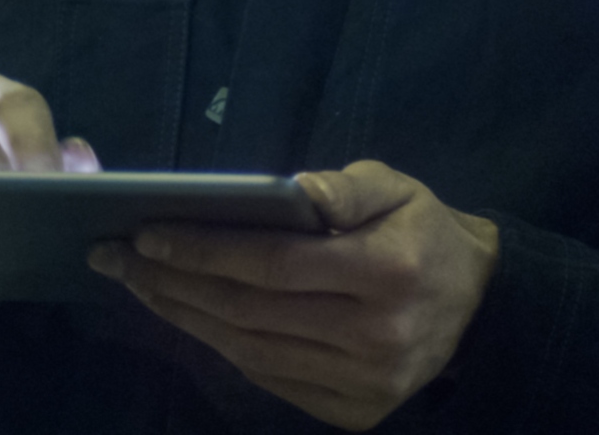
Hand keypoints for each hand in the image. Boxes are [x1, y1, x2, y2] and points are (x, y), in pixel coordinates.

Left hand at [89, 160, 498, 429]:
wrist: (480, 306)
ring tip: (141, 285)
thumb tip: (289, 189)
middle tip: (118, 258)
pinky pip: (271, 379)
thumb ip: (344, 187)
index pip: (273, 264)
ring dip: (186, 317)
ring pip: (251, 351)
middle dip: (174, 281)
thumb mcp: (397, 187)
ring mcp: (364, 385)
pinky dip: (224, 347)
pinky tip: (190, 317)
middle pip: (250, 311)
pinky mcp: (354, 413)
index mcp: (385, 272)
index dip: (205, 250)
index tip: (146, 233)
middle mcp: (373, 336)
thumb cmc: (425, 232)